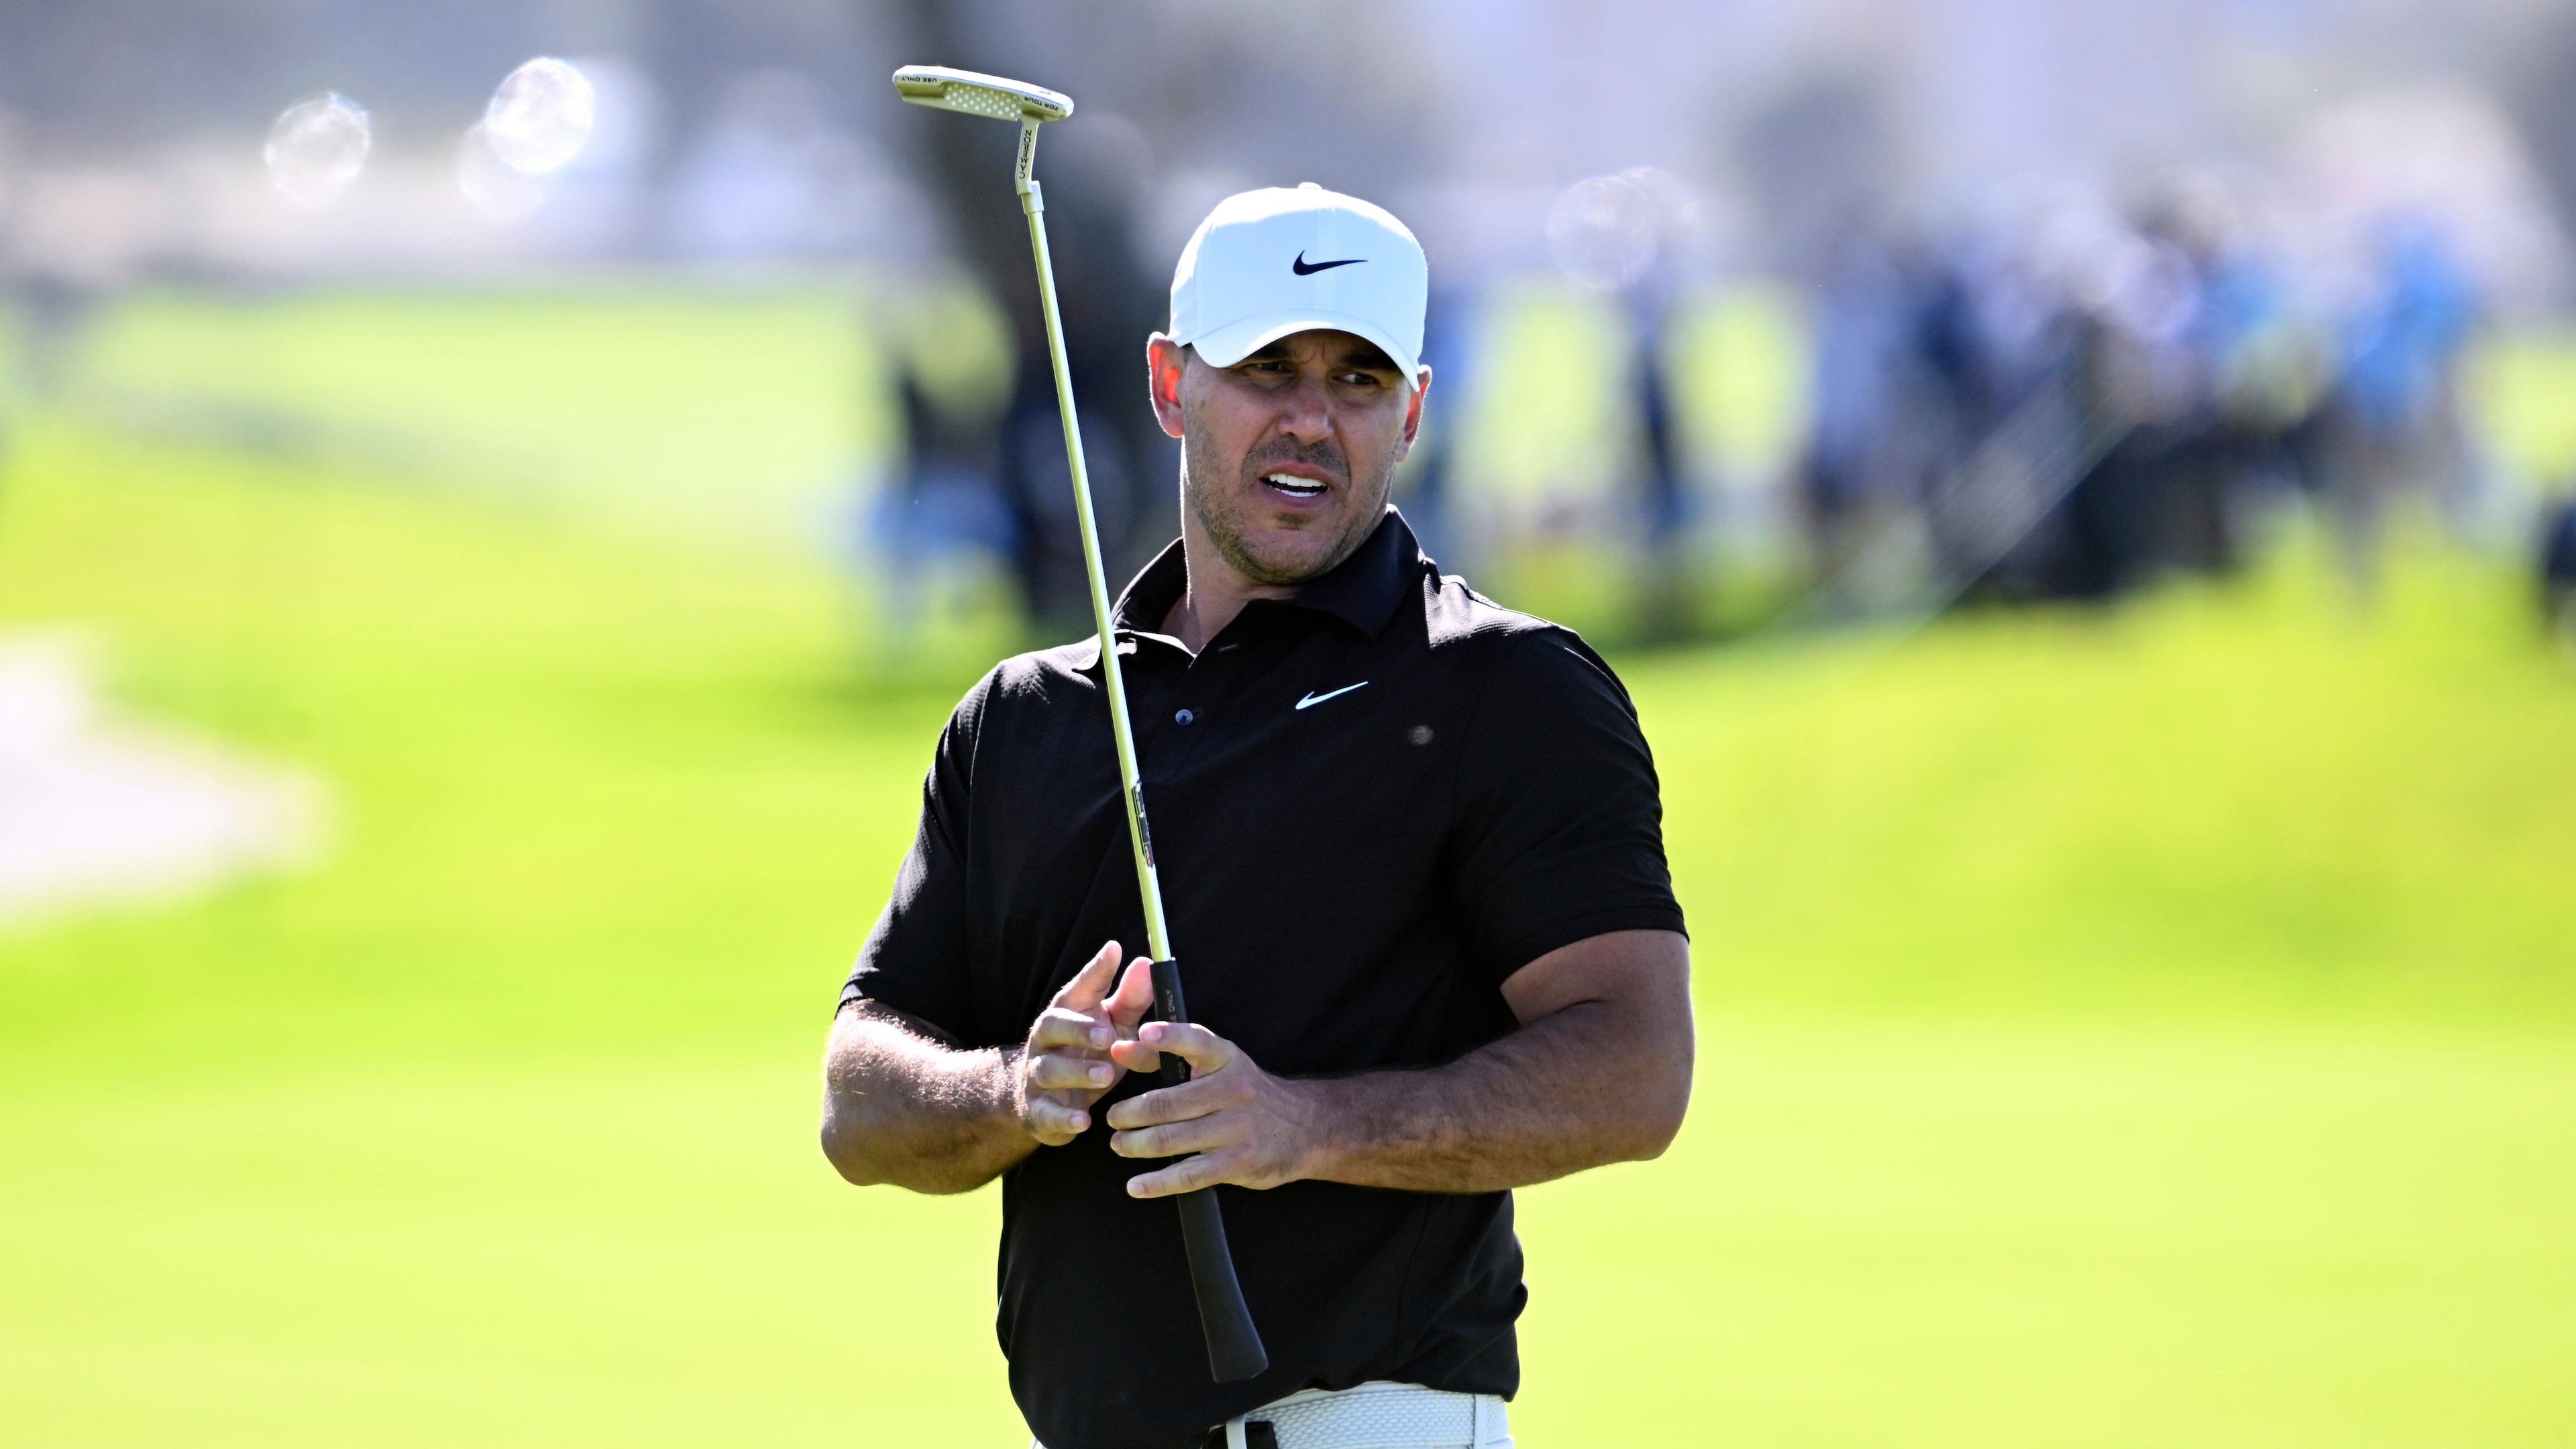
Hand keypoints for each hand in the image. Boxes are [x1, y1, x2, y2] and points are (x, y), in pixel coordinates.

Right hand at [1015, 941, 1156, 1146]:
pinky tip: (1083, 1120)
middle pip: (1053, 1026)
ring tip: (1105, 1075)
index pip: (1079, 987)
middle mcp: (1046, 1039)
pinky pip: (1047, 1113)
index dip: (1096, 970)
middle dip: (1078, 1028)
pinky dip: (1064, 1117)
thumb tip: (1147, 964)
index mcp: (1067, 1013)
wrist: (1040, 1102)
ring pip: (1049, 1070)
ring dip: (1077, 1072)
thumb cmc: (1086, 1054)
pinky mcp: (1038, 1110)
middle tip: (1107, 1035)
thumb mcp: (1111, 1026)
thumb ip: (1130, 1000)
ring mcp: (1038, 1075)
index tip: (1115, 950)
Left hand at [1104, 1022, 1324, 1196]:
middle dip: (1130, 1113)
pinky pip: (1189, 1175)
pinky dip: (1157, 1183)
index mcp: (1226, 1058)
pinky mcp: (1238, 1163)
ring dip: (1136, 1145)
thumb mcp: (1217, 1065)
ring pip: (1172, 1139)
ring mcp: (1237, 1128)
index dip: (1171, 1036)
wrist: (1305, 1128)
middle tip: (1111, 1118)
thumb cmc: (1243, 1092)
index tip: (1145, 1033)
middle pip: (1168, 1102)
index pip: (1196, 1042)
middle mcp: (1233, 1090)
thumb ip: (1165, 1055)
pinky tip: (1136, 1185)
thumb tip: (1118, 1050)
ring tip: (1119, 1144)